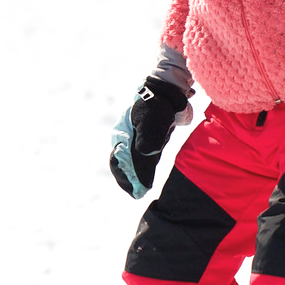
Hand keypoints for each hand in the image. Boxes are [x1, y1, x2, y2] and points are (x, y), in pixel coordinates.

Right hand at [110, 76, 190, 196]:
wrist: (166, 90)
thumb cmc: (157, 105)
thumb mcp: (152, 121)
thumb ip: (149, 138)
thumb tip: (145, 154)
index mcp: (122, 135)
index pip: (118, 162)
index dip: (125, 178)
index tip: (135, 191)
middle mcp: (125, 138)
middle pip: (124, 164)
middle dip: (129, 180)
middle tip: (137, 194)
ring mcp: (136, 138)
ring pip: (132, 162)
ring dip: (136, 176)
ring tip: (141, 190)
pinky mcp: (148, 138)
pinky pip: (142, 158)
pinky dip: (143, 169)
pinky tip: (147, 178)